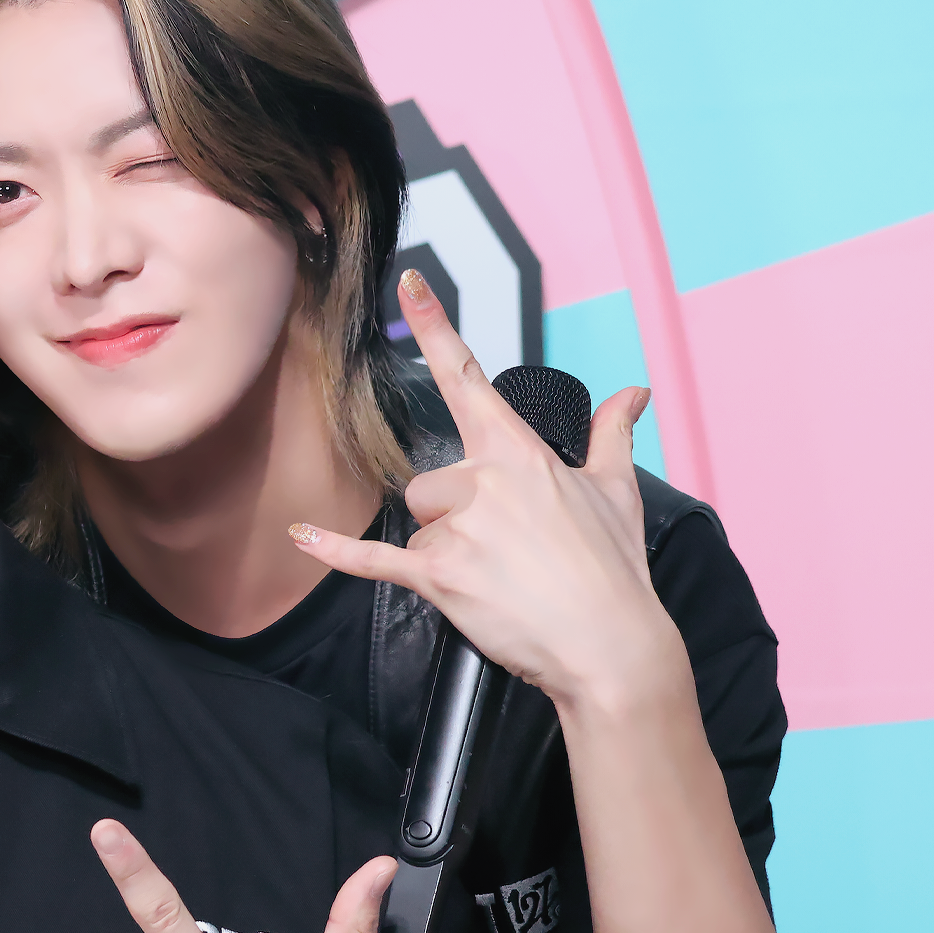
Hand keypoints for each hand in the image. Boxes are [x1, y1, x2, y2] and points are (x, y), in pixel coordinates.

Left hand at [292, 268, 678, 712]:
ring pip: (418, 526)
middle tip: (504, 551)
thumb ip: (610, 433)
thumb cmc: (614, 570)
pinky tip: (300, 536)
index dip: (437, 328)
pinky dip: (335, 551)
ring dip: (443, 550)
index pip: (468, 377)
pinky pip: (373, 558)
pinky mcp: (438, 576)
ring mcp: (457, 529)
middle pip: (429, 482)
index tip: (410, 286)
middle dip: (453, 514)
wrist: (610, 646)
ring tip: (495, 578)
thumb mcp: (616, 491)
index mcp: (518, 453)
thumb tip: (633, 393)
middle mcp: (483, 481)